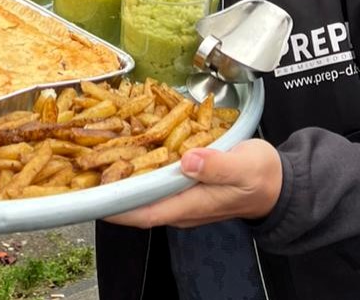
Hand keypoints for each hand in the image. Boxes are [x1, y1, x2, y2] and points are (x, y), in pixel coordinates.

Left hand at [105, 139, 282, 228]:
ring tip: (95, 155)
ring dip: (121, 177)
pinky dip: (138, 166)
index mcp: (192, 204)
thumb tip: (188, 161)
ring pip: (143, 191)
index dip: (116, 205)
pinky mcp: (183, 185)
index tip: (90, 194)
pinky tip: (126, 147)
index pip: (145, 212)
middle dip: (110, 189)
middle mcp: (180, 205)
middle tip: (82, 167)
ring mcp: (180, 197)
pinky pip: (154, 180)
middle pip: (137, 203)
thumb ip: (217, 165)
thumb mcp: (245, 166)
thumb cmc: (262, 176)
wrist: (278, 183)